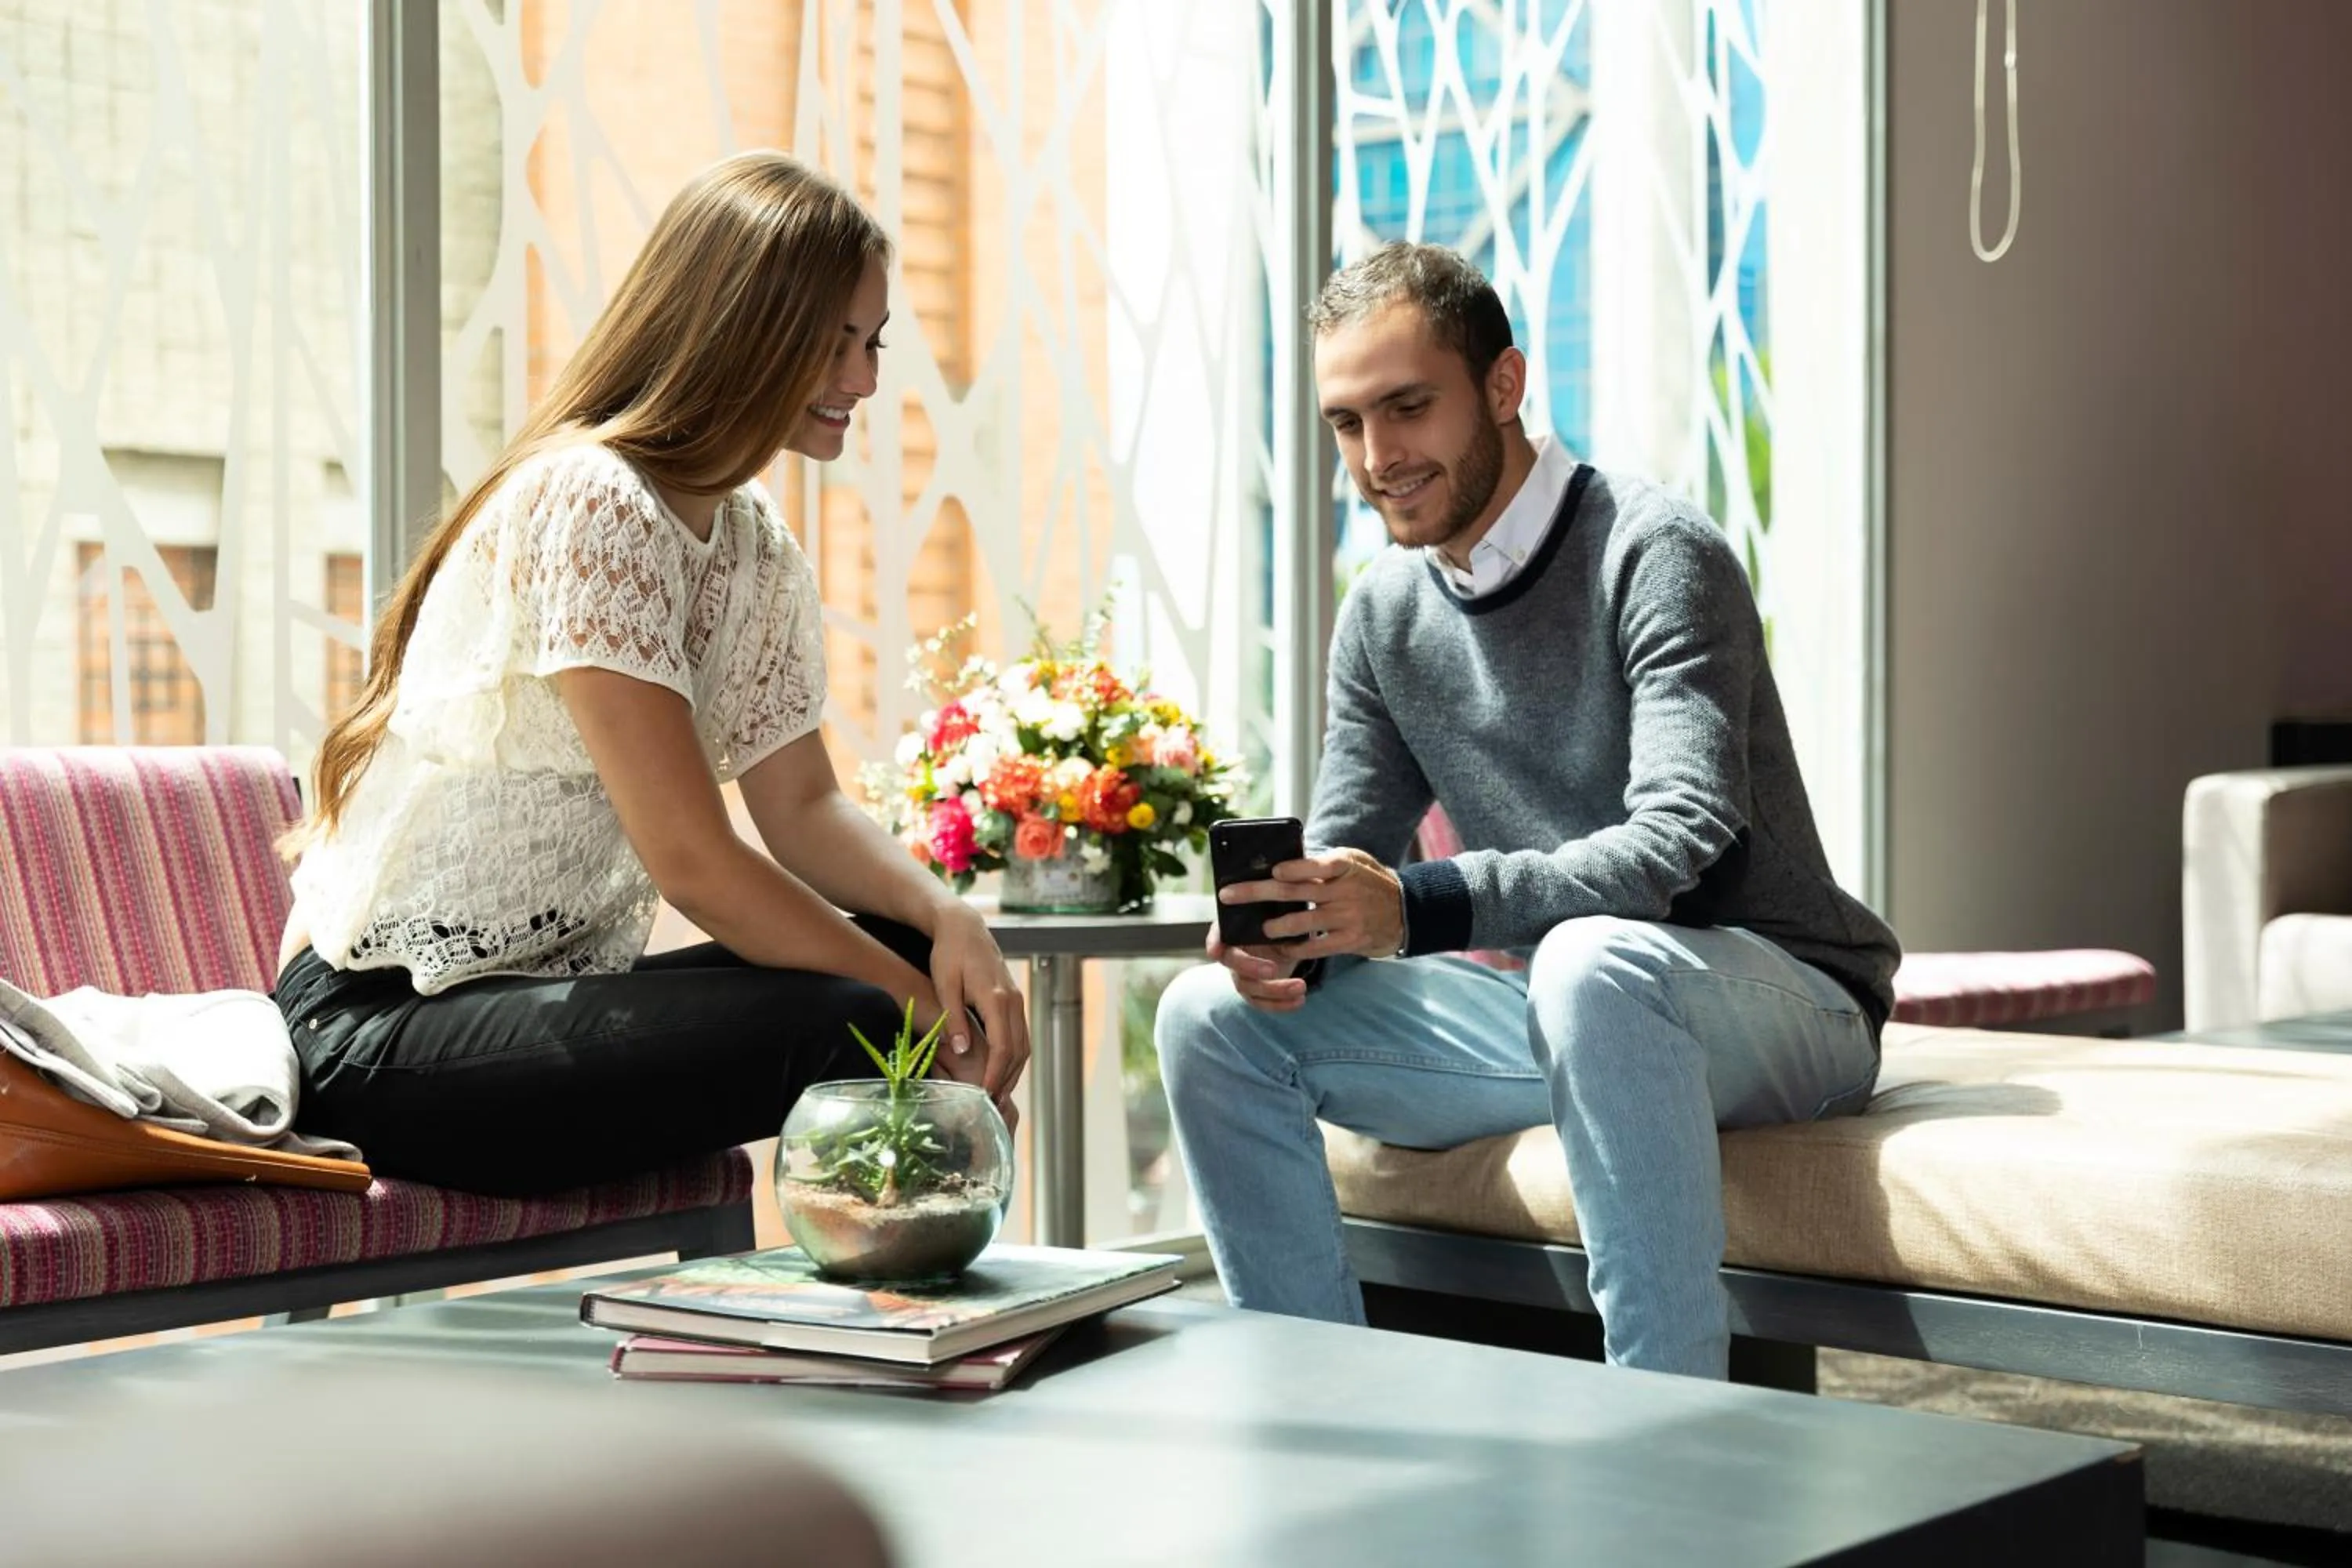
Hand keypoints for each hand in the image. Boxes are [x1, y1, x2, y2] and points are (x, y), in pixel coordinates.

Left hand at [926, 903, 1029, 1116]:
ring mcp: (1016, 1000)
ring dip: (1013, 1071)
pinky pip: (1020, 1035)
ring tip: (996, 1094)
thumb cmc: (949, 955)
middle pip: (1018, 1050)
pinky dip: (1013, 1057)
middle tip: (991, 1104)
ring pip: (1023, 1044)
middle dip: (1007, 1079)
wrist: (963, 928)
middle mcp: (1012, 1001)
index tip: (986, 1094)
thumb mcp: (945, 986)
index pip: (1003, 1046)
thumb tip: (962, 1052)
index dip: (996, 1074)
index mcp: (996, 998)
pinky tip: (1000, 1071)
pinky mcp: (1013, 1001)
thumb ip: (954, 1020)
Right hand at [1207, 930, 1306, 1012]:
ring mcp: (1240, 974)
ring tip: (1300, 986)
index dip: (1214, 943)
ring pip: (1248, 986)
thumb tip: (1288, 926)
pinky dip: (1281, 1003)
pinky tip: (1299, 1000)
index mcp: (1234, 929)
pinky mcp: (1252, 992)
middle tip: (1273, 970)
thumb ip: (1281, 924)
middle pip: (1232, 962)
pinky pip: (1261, 1002)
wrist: (1288, 942)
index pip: (1217, 934)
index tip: (1215, 951)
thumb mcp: (1282, 920)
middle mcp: (1232, 952)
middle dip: (1251, 967)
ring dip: (1275, 989)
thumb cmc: (1279, 927)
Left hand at [1216, 846, 1403, 962]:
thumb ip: (1325, 860)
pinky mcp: (1350, 940)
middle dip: (1257, 893)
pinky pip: (1316, 947)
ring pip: (1302, 923)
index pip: (1317, 865)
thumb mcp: (1355, 860)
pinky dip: (1295, 948)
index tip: (1272, 872)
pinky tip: (1282, 947)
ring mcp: (1348, 917)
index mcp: (1344, 865)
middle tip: (1229, 895)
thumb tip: (1284, 862)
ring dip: (1276, 927)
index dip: (1294, 869)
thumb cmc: (1370, 881)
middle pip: (1294, 892)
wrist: (1406, 912)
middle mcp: (1345, 891)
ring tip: (1260, 929)